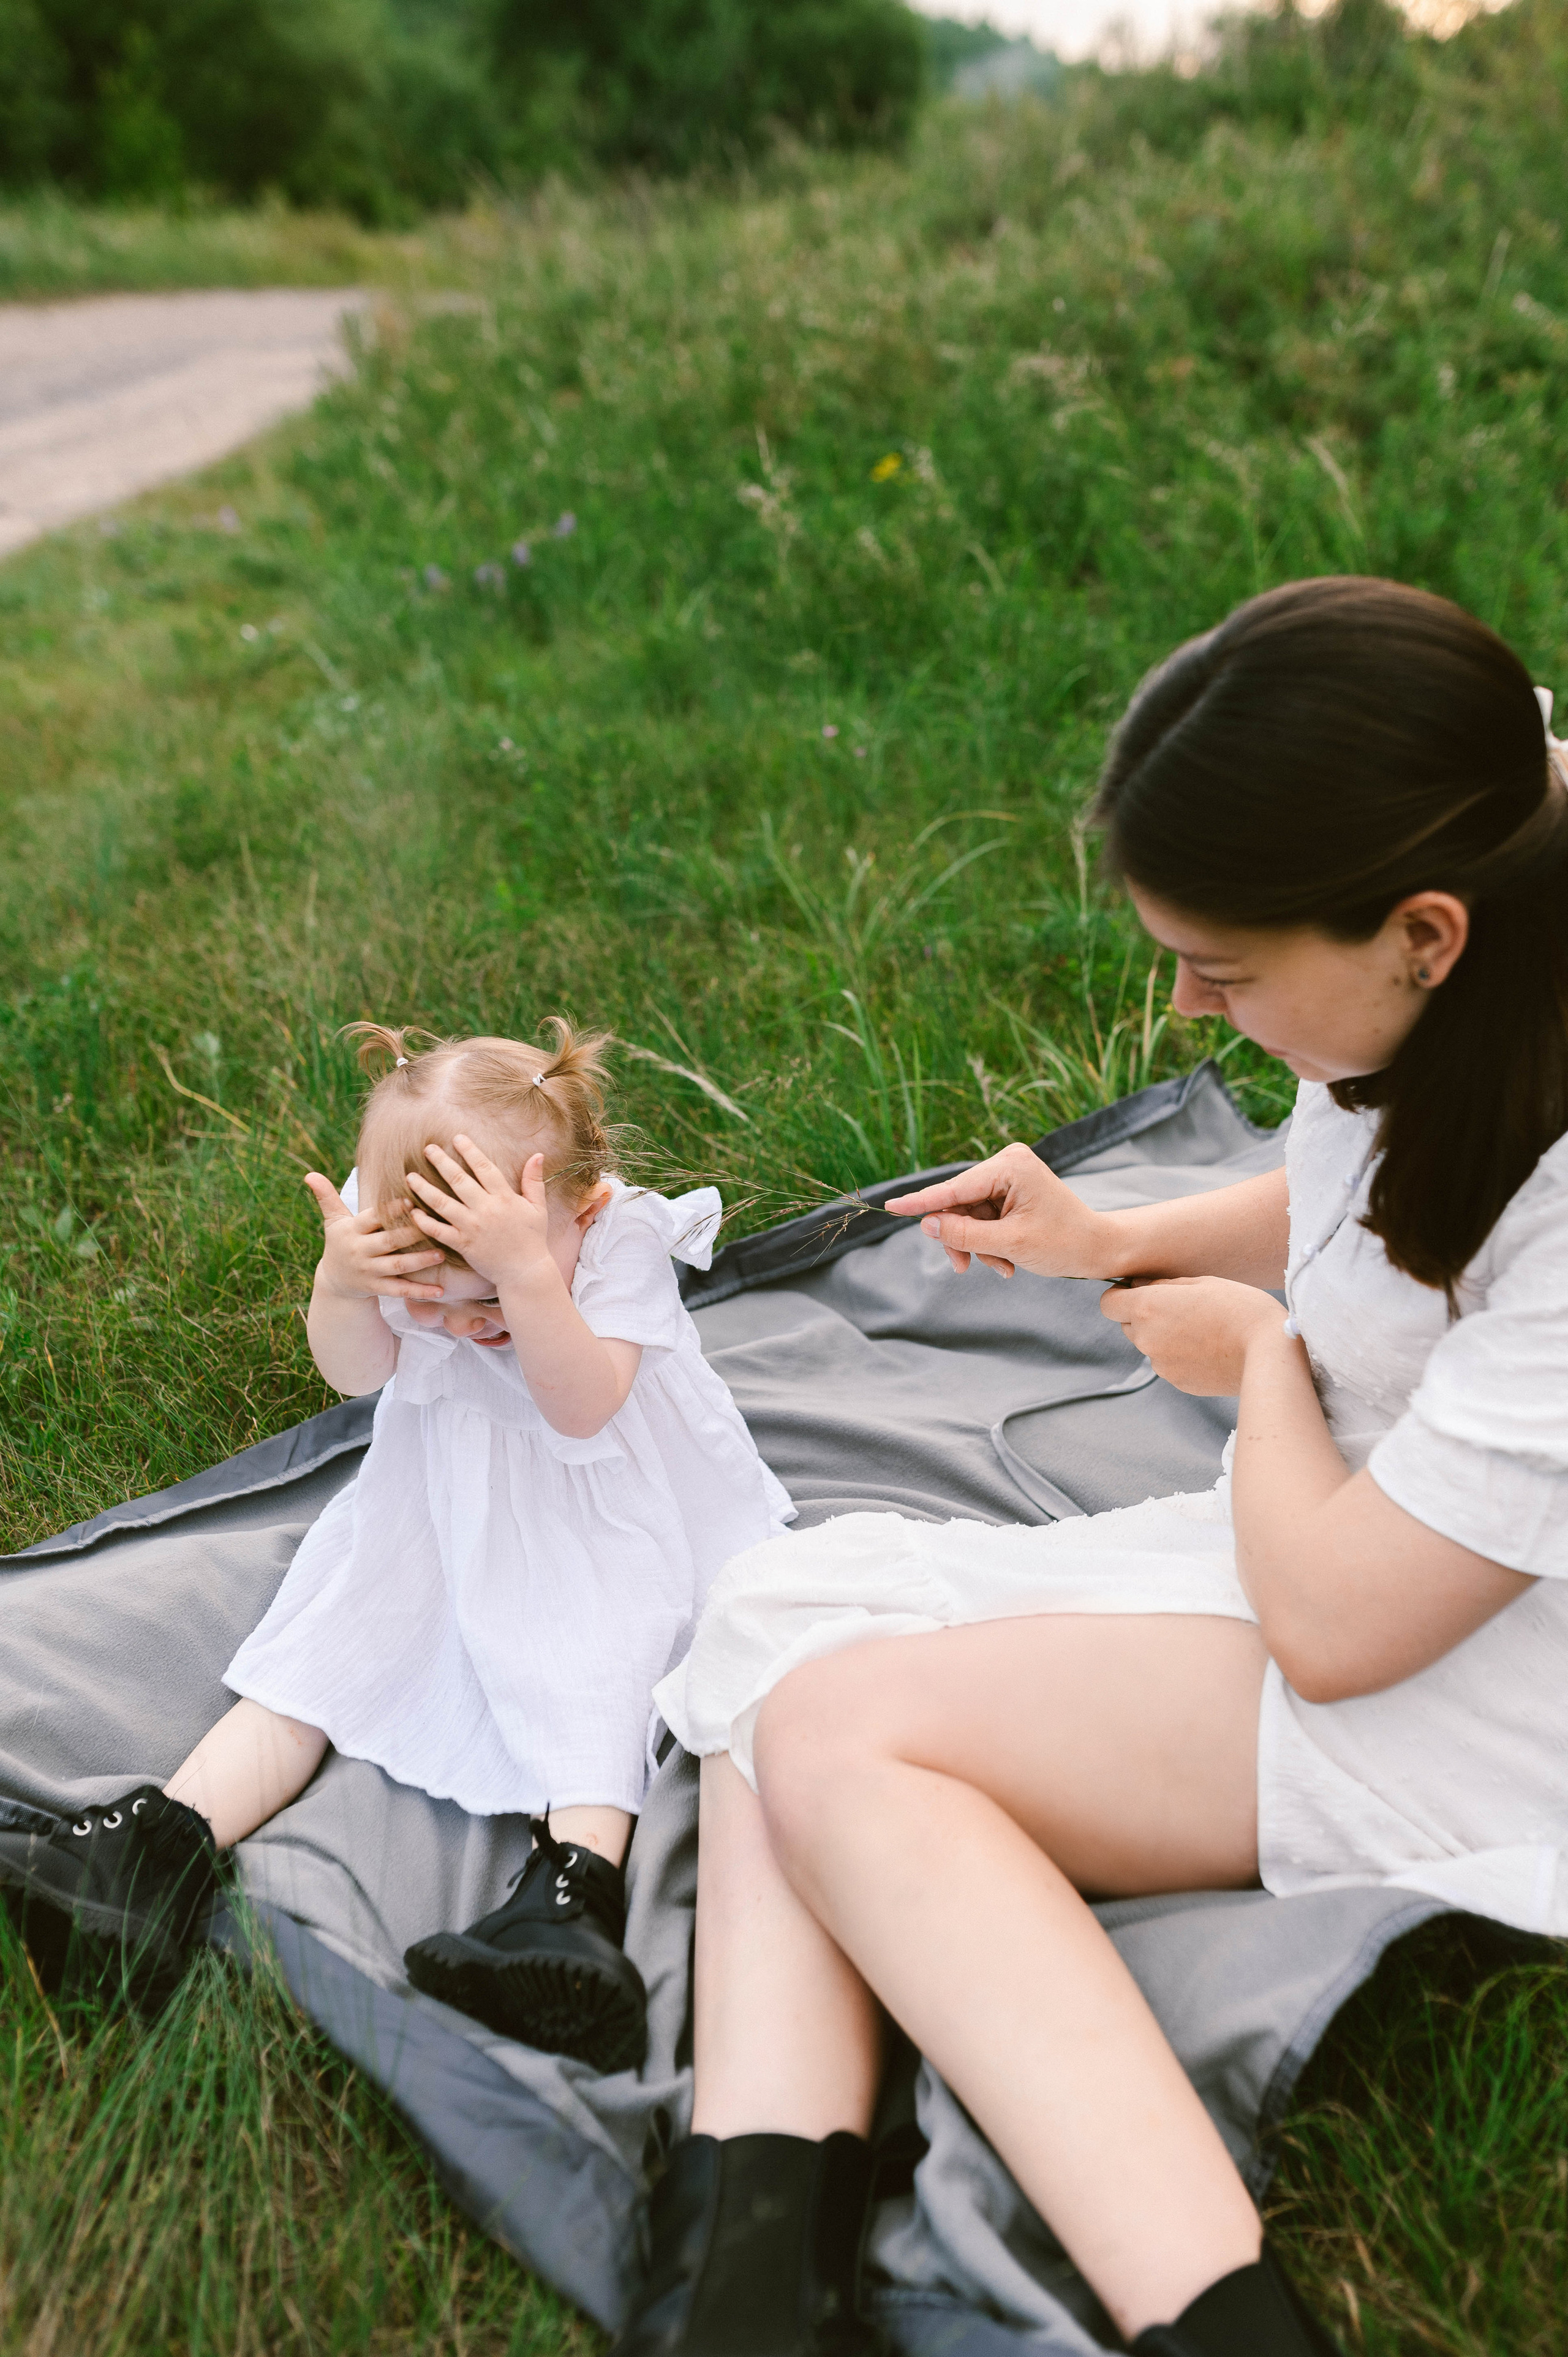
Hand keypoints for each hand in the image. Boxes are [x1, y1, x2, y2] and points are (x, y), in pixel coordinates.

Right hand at [305, 1173, 446, 1301]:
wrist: (334, 1281)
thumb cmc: (341, 1241)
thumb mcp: (333, 1220)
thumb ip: (327, 1197)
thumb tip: (310, 1174)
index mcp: (352, 1231)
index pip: (372, 1218)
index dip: (390, 1210)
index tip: (411, 1200)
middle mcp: (360, 1251)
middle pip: (388, 1241)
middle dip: (411, 1234)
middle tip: (435, 1225)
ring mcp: (369, 1272)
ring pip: (397, 1266)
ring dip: (420, 1261)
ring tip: (441, 1254)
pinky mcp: (377, 1289)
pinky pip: (400, 1290)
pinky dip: (420, 1291)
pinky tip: (439, 1289)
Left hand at [405, 1138, 552, 1288]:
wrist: (525, 1272)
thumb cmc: (533, 1239)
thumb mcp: (538, 1207)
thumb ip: (534, 1181)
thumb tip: (538, 1155)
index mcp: (505, 1197)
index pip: (484, 1168)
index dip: (470, 1151)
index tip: (457, 1138)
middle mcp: (486, 1209)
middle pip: (458, 1180)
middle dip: (441, 1162)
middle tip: (428, 1148)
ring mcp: (472, 1227)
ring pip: (442, 1203)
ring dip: (424, 1188)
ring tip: (410, 1176)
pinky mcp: (462, 1244)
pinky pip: (438, 1231)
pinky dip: (424, 1221)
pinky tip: (413, 1211)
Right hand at [887, 1142, 1113, 1278]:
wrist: (1099, 1249)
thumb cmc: (1064, 1244)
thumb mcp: (1010, 1244)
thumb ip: (965, 1234)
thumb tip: (926, 1223)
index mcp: (1010, 1166)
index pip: (954, 1187)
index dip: (921, 1202)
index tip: (890, 1207)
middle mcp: (1007, 1163)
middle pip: (958, 1203)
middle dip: (962, 1238)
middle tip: (964, 1268)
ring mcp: (1008, 1177)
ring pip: (968, 1215)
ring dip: (977, 1245)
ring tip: (1000, 1267)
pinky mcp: (1010, 1192)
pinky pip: (982, 1219)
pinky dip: (988, 1243)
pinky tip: (1005, 1261)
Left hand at [1098, 1275, 1283, 1395]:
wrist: (1267, 1352)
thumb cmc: (1239, 1306)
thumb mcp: (1201, 1281)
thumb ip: (1162, 1284)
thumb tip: (1139, 1285)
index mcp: (1147, 1308)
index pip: (1108, 1303)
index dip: (1120, 1296)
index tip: (1138, 1291)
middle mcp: (1146, 1338)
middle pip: (1128, 1325)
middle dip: (1144, 1315)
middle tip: (1180, 1307)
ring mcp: (1161, 1364)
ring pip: (1150, 1345)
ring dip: (1164, 1336)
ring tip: (1201, 1329)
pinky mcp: (1177, 1382)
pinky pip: (1169, 1363)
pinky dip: (1180, 1355)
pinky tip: (1209, 1348)